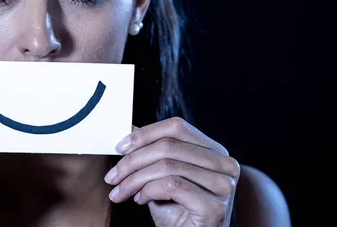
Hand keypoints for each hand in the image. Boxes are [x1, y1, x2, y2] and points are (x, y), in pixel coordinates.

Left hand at [104, 117, 239, 226]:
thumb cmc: (175, 210)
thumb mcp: (160, 175)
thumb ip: (151, 150)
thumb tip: (128, 126)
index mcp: (214, 151)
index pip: (176, 127)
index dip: (144, 134)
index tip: (119, 147)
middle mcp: (225, 165)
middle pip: (169, 146)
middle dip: (132, 161)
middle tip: (112, 176)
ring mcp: (223, 186)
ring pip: (167, 166)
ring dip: (135, 179)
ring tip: (121, 191)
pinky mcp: (215, 207)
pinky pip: (172, 186)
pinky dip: (148, 191)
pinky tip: (140, 200)